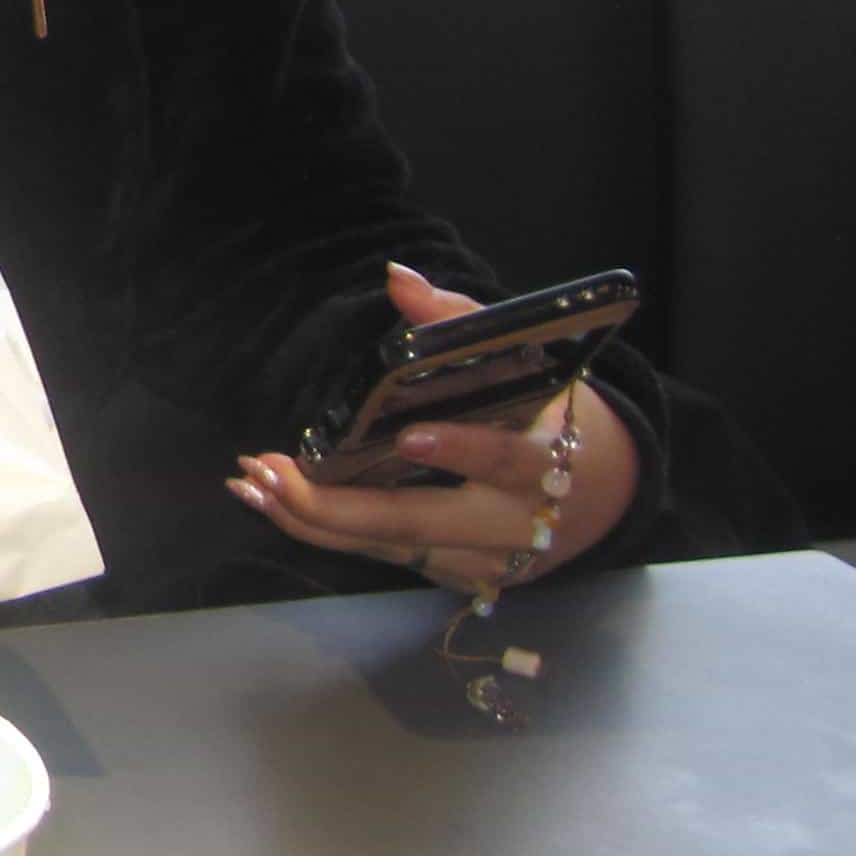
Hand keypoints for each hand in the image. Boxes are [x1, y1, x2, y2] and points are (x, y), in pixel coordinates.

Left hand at [228, 263, 638, 594]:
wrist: (604, 494)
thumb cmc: (554, 416)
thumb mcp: (530, 362)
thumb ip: (461, 320)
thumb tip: (397, 279)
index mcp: (545, 462)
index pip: (507, 460)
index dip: (463, 450)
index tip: (411, 437)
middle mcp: (514, 523)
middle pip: (420, 521)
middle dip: (337, 504)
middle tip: (271, 471)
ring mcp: (486, 559)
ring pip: (390, 547)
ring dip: (312, 519)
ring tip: (251, 484)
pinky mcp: (462, 576)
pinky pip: (387, 558)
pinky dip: (328, 533)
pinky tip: (275, 504)